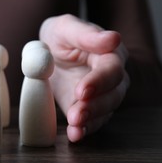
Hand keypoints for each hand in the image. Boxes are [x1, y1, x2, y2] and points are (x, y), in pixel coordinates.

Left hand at [39, 14, 129, 141]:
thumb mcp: (65, 28)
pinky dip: (83, 130)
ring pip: (104, 111)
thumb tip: (114, 38)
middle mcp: (110, 77)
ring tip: (74, 126)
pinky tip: (75, 134)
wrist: (47, 52)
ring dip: (90, 120)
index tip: (83, 90)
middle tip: (77, 113)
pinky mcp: (87, 108)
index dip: (99, 81)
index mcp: (108, 54)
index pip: (111, 69)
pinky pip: (91, 122)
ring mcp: (100, 95)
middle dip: (96, 106)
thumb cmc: (60, 36)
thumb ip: (85, 34)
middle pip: (113, 94)